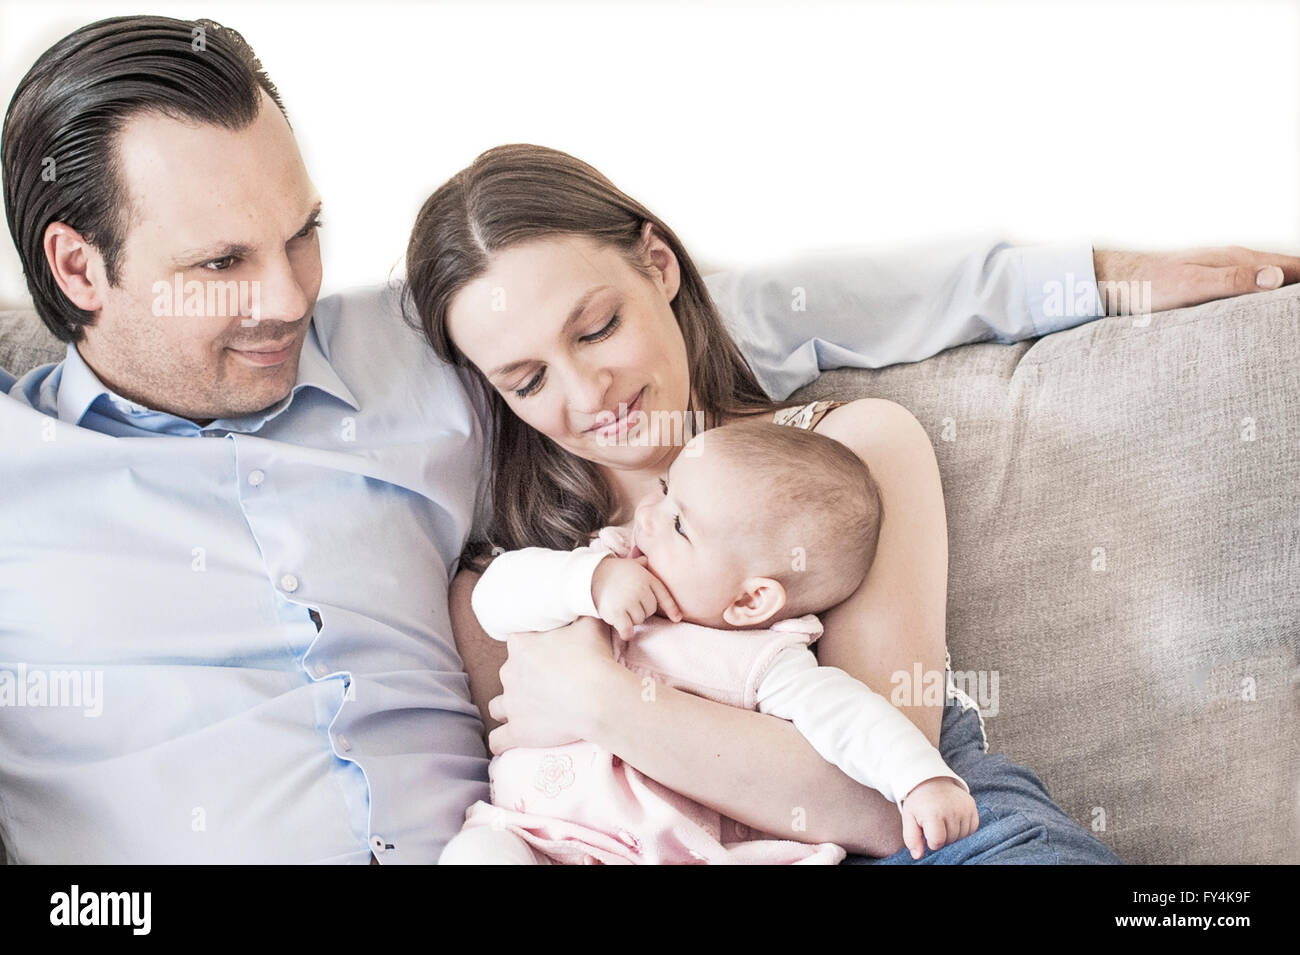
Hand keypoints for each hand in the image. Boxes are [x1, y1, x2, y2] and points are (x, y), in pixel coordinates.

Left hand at [486, 616, 629, 754]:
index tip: (547, 655)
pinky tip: (510, 741)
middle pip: (509, 673)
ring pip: (497, 706)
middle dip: (524, 678)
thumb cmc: (593, 658)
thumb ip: (581, 613)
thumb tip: (585, 604)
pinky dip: (502, 740)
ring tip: (529, 711)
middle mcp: (510, 673)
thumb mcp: (589, 624)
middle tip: (549, 684)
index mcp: (521, 646)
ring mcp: (511, 704)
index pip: (517, 642)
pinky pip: (497, 739)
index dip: (531, 648)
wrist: (597, 698)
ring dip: (510, 708)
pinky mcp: (517, 731)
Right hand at [590, 556, 681, 640]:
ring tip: (621, 607)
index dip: (672, 609)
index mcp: (647, 578)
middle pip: (650, 611)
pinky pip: (628, 629)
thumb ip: (642, 563)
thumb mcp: (631, 564)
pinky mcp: (617, 613)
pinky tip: (624, 632)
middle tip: (628, 602)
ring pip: (639, 620)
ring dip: (631, 618)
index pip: (664, 596)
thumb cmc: (613, 571)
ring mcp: (629, 601)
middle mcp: (640, 590)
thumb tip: (647, 559)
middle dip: (641, 610)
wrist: (590, 575)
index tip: (677, 618)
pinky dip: (626, 633)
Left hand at [899, 777, 978, 859]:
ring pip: (962, 837)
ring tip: (943, 821)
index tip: (926, 831)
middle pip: (950, 840)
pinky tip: (953, 820)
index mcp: (933, 813)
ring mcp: (964, 809)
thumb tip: (917, 856)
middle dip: (942, 837)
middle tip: (934, 823)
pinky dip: (963, 830)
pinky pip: (972, 830)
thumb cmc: (919, 802)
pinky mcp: (972, 807)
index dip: (931, 841)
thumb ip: (911, 838)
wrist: (931, 780)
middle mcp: (951, 810)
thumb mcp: (908, 817)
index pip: (937, 842)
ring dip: (953, 834)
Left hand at [1093, 246, 1299, 314]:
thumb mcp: (1192, 285)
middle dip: (1297, 292)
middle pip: (1284, 275)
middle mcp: (1236, 263)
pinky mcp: (1213, 287)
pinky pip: (1250, 293)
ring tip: (1291, 318)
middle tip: (1299, 321)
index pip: (1291, 268)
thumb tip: (1275, 279)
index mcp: (1238, 259)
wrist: (1116, 282)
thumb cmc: (1150, 284)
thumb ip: (1232, 281)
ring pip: (1269, 284)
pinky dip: (1266, 302)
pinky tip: (1266, 316)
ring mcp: (1225, 274)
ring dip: (1285, 296)